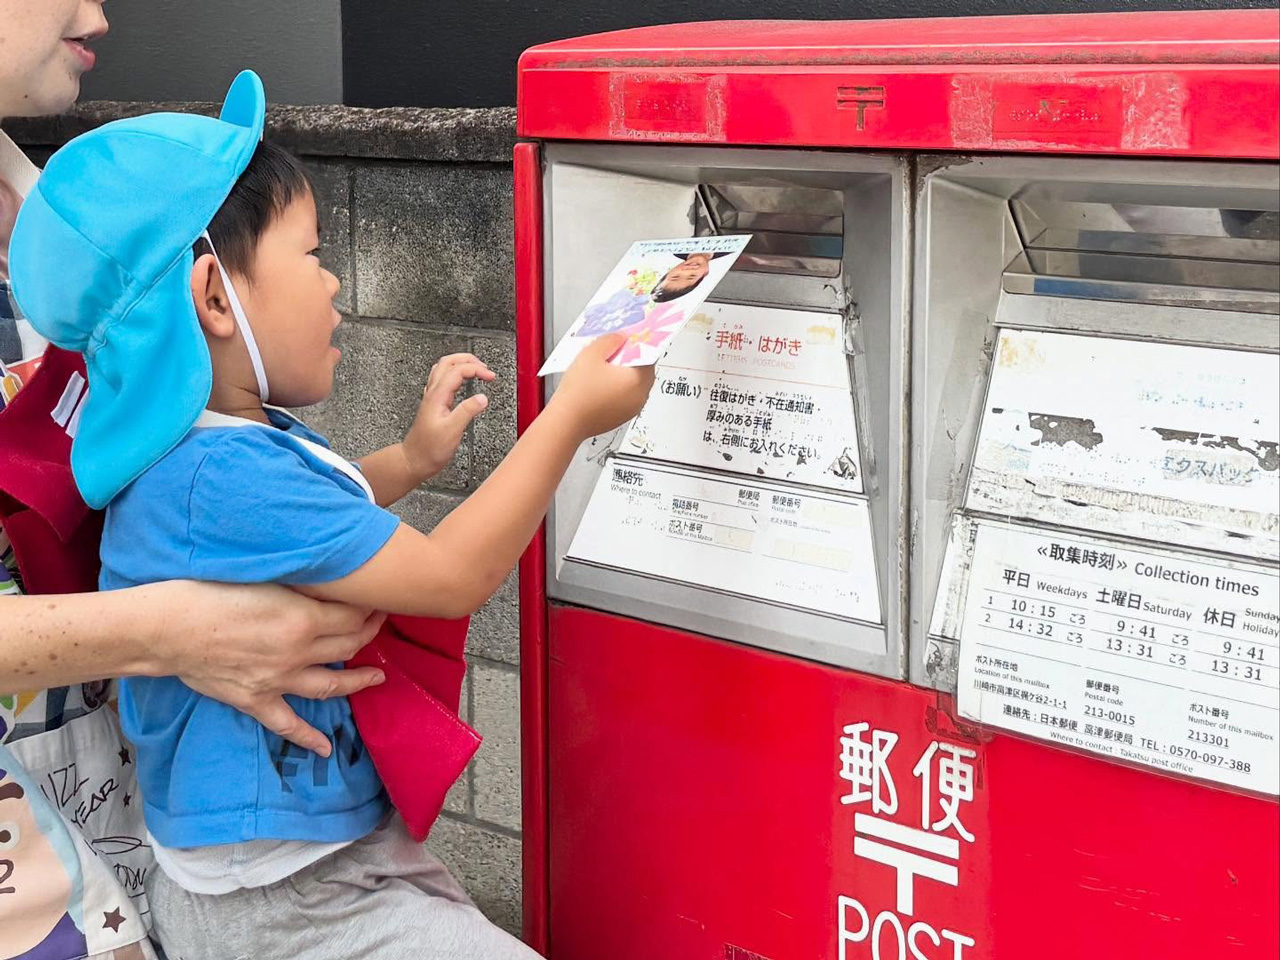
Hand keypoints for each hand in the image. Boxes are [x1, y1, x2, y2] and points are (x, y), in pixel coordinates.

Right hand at [143, 581, 386, 755]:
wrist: (167, 628)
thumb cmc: (210, 591)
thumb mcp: (265, 577)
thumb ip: (300, 586)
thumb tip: (326, 584)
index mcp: (303, 619)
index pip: (352, 615)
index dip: (369, 606)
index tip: (376, 598)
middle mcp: (298, 653)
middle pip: (349, 646)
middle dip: (369, 633)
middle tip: (380, 623)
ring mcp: (278, 681)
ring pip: (331, 686)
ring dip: (358, 682)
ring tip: (378, 677)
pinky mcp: (256, 700)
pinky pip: (288, 724)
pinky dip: (308, 737)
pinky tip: (326, 747)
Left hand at [402, 353, 495, 480]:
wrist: (415, 460)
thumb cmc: (429, 449)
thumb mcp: (452, 431)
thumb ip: (467, 411)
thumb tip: (482, 397)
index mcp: (438, 396)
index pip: (458, 371)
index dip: (477, 369)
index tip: (491, 377)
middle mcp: (433, 393)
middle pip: (448, 362)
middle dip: (468, 359)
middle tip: (485, 367)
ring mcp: (432, 397)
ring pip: (443, 368)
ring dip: (460, 364)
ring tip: (476, 369)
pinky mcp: (434, 404)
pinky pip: (442, 380)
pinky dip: (455, 375)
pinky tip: (462, 382)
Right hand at [551, 333, 656, 439]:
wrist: (566, 422)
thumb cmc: (579, 392)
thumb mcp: (592, 354)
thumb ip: (610, 340)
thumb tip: (620, 337)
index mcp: (639, 379)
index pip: (648, 354)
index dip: (636, 343)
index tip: (628, 337)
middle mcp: (641, 396)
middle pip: (643, 370)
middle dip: (630, 358)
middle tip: (615, 349)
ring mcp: (632, 409)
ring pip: (634, 384)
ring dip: (624, 374)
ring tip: (605, 366)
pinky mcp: (622, 417)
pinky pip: (625, 397)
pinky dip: (618, 388)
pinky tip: (601, 383)